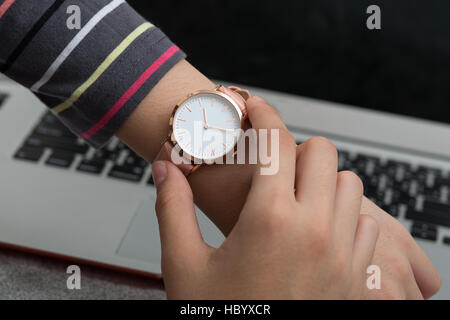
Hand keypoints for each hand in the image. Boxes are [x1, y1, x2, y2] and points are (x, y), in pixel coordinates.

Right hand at [152, 99, 379, 298]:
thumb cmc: (219, 318)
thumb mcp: (183, 265)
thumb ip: (172, 208)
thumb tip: (164, 168)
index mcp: (270, 219)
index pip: (276, 141)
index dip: (262, 113)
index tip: (253, 105)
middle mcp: (314, 228)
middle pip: (321, 151)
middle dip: (293, 147)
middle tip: (269, 163)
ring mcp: (342, 251)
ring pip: (350, 182)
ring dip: (322, 179)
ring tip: (293, 195)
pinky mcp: (357, 274)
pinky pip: (365, 221)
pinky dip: (344, 213)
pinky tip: (316, 229)